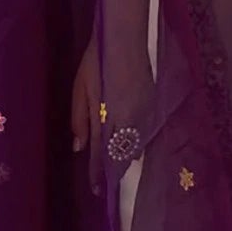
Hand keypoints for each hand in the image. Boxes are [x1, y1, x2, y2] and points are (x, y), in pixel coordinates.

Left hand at [71, 30, 153, 194]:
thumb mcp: (80, 88)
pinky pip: (146, 132)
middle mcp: (127, 119)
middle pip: (120, 154)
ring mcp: (142, 113)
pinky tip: (134, 147)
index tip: (96, 191)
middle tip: (107, 184)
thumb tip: (78, 148)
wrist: (125, 39)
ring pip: (135, 145)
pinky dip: (138, 142)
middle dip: (113, 170)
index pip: (100, 153)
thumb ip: (79, 119)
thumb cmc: (97, 62)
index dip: (97, 173)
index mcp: (106, 116)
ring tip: (118, 167)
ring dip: (125, 157)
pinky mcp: (153, 105)